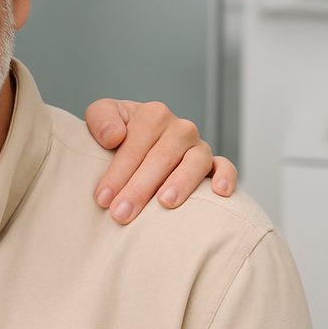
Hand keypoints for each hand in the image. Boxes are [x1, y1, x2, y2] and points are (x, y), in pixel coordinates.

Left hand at [85, 99, 236, 224]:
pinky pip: (225, 167)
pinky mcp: (213, 163)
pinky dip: (226, 177)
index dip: (117, 172)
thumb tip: (114, 136)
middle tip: (121, 213)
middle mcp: (179, 128)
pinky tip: (219, 193)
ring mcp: (198, 146)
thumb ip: (101, 119)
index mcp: (152, 115)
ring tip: (165, 203)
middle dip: (139, 188)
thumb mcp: (101, 115)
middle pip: (162, 157)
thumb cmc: (117, 133)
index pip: (135, 145)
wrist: (137, 139)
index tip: (102, 198)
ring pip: (195, 162)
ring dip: (181, 183)